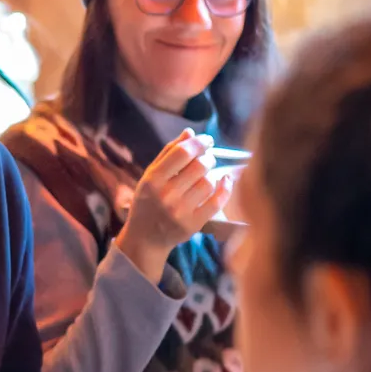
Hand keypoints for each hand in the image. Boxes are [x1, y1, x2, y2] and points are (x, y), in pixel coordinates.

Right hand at [114, 130, 230, 283]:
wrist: (145, 239)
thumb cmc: (148, 203)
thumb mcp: (150, 176)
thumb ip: (168, 153)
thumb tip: (190, 132)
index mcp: (152, 180)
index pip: (181, 153)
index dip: (198, 142)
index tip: (207, 140)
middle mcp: (166, 195)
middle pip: (199, 165)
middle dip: (208, 157)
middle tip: (207, 159)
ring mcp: (180, 211)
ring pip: (209, 182)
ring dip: (213, 174)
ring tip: (207, 175)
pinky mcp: (193, 224)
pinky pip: (217, 201)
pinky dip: (225, 188)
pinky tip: (225, 181)